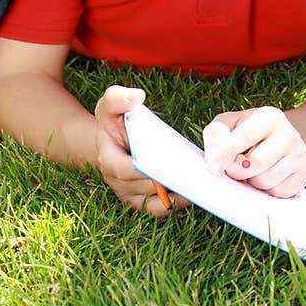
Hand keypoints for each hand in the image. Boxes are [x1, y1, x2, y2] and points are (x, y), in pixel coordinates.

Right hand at [94, 85, 184, 216]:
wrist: (113, 142)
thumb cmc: (114, 122)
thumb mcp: (110, 105)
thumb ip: (118, 98)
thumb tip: (137, 97)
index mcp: (108, 159)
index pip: (123, 169)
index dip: (142, 169)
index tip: (163, 162)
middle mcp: (118, 183)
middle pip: (144, 187)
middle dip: (165, 181)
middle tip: (189, 174)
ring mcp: (131, 195)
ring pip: (154, 202)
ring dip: (175, 195)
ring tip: (196, 185)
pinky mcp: (143, 201)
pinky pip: (160, 209)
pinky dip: (177, 203)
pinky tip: (194, 192)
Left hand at [202, 106, 305, 197]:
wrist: (279, 140)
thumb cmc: (247, 132)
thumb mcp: (229, 124)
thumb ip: (216, 135)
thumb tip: (215, 159)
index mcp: (269, 117)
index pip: (245, 136)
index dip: (226, 153)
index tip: (212, 169)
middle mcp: (289, 134)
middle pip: (256, 163)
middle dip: (238, 171)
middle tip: (233, 169)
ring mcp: (300, 155)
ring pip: (266, 181)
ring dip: (252, 182)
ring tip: (252, 170)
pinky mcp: (304, 174)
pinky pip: (278, 193)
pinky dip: (267, 190)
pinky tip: (266, 177)